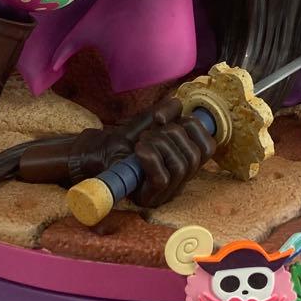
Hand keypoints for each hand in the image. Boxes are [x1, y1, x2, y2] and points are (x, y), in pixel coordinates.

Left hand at [69, 97, 215, 207]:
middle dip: (174, 135)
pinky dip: (153, 158)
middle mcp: (179, 178)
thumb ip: (164, 113)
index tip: (173, 120)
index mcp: (183, 159)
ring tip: (142, 141)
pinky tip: (140, 150)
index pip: (209, 148)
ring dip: (161, 145)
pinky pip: (163, 177)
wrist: (91, 158)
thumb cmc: (119, 143)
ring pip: (182, 166)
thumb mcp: (145, 124)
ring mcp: (165, 191)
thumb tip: (178, 104)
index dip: (196, 129)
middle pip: (196, 156)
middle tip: (151, 131)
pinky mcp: (150, 197)